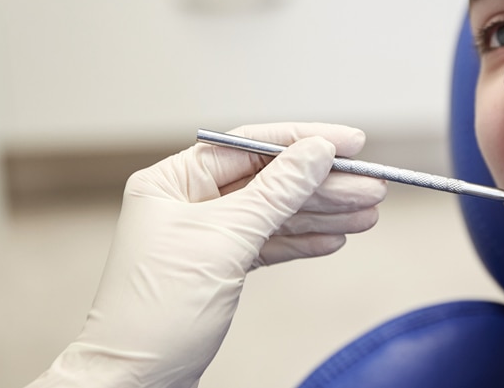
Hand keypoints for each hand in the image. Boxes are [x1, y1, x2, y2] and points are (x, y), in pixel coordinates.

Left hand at [28, 123, 386, 387]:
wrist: (133, 384)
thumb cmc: (155, 314)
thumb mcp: (225, 242)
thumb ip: (276, 192)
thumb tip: (316, 151)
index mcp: (173, 182)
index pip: (250, 145)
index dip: (304, 140)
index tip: (350, 141)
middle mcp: (188, 202)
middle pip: (270, 180)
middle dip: (323, 185)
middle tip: (370, 186)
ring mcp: (205, 235)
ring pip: (276, 213)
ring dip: (323, 213)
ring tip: (367, 213)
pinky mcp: (220, 266)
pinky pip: (270, 243)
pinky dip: (303, 241)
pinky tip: (335, 237)